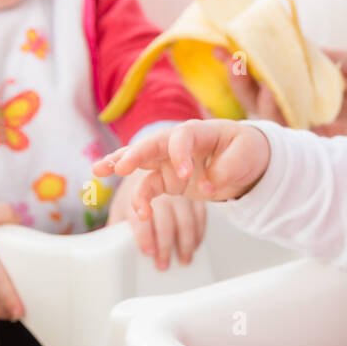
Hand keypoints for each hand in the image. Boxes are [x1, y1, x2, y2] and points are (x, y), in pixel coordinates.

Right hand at [92, 120, 270, 220]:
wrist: (245, 161)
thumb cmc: (245, 149)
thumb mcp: (247, 154)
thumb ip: (228, 168)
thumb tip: (207, 186)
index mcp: (199, 131)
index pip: (182, 137)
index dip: (179, 153)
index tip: (186, 175)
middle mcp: (178, 144)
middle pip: (152, 143)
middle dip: (134, 153)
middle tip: (119, 165)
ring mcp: (169, 162)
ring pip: (140, 161)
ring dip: (120, 165)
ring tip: (99, 171)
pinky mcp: (167, 180)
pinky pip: (149, 188)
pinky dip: (141, 200)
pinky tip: (140, 213)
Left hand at [108, 169, 207, 270]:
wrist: (156, 163)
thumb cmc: (136, 191)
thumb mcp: (122, 204)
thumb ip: (117, 224)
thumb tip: (107, 246)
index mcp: (137, 195)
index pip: (142, 219)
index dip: (145, 237)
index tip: (148, 253)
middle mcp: (161, 193)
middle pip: (165, 223)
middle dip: (165, 247)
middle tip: (162, 264)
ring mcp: (181, 194)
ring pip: (186, 222)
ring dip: (185, 245)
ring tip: (183, 261)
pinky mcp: (196, 196)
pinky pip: (201, 217)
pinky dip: (199, 234)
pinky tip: (194, 246)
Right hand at [219, 44, 346, 141]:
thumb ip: (327, 57)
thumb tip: (289, 46)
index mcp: (311, 82)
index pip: (271, 70)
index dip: (248, 58)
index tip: (226, 42)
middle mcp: (305, 107)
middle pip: (260, 97)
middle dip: (242, 79)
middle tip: (233, 60)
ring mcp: (312, 130)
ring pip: (270, 120)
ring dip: (258, 99)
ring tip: (258, 81)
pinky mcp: (322, 151)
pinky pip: (290, 142)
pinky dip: (278, 126)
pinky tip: (276, 108)